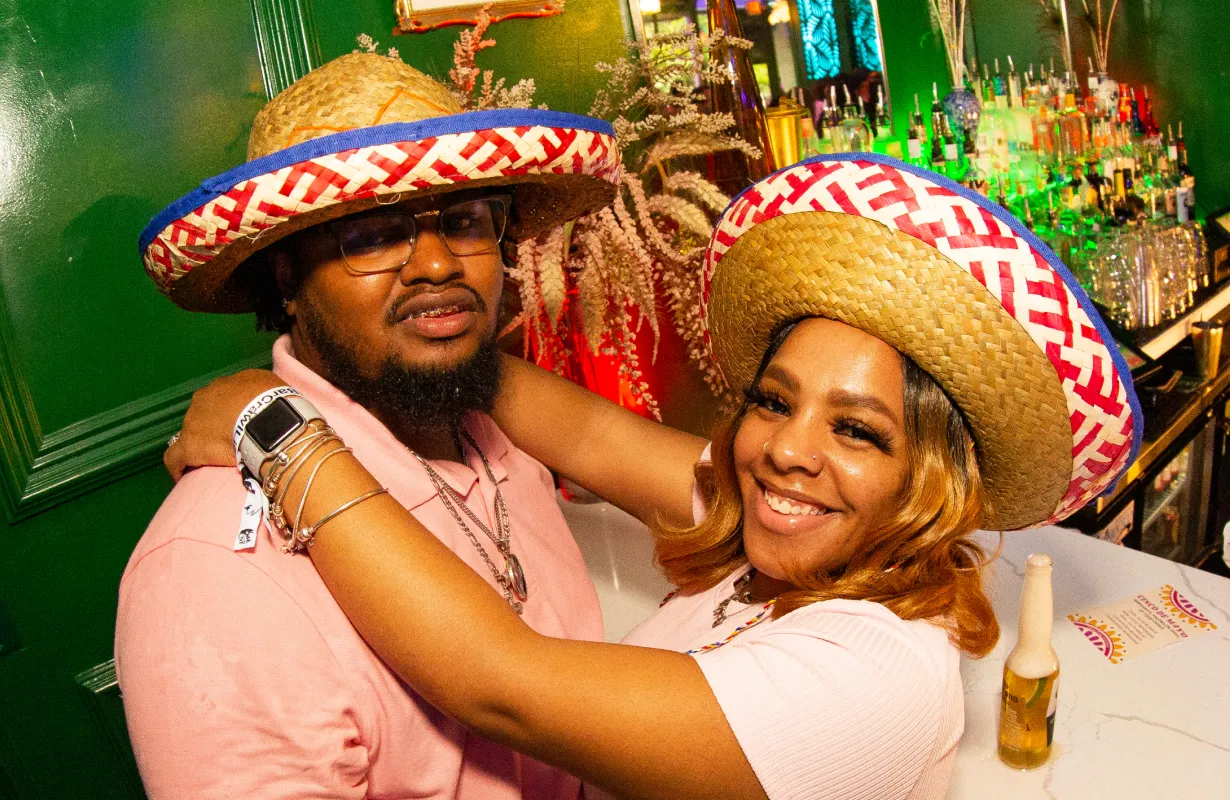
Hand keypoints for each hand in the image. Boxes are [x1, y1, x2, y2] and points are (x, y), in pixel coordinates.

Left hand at [165, 369, 288, 481]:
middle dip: (213, 425)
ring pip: (192, 432)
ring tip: (215, 458)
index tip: (240, 423)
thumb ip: (262, 392)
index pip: (223, 399)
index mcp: (226, 385)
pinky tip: (183, 474)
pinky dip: (178, 465)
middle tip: (230, 440)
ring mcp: (193, 421)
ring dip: (202, 443)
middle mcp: (206, 397)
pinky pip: (175, 457)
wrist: (266, 420)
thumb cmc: (275, 403)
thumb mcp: (272, 387)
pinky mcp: (188, 446)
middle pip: (205, 413)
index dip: (230, 412)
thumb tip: (262, 400)